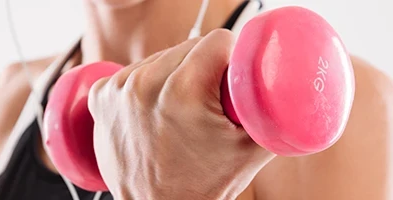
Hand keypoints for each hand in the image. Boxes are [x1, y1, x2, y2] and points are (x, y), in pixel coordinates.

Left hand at [88, 30, 275, 199]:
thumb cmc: (205, 185)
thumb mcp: (253, 147)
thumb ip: (274, 109)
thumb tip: (291, 84)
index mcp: (183, 91)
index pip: (217, 41)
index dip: (231, 59)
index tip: (231, 81)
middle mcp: (144, 85)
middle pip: (188, 47)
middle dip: (204, 68)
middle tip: (209, 103)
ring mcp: (118, 90)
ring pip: (160, 58)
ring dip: (174, 75)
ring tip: (181, 111)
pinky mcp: (101, 97)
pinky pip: (132, 72)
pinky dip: (145, 85)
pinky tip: (154, 110)